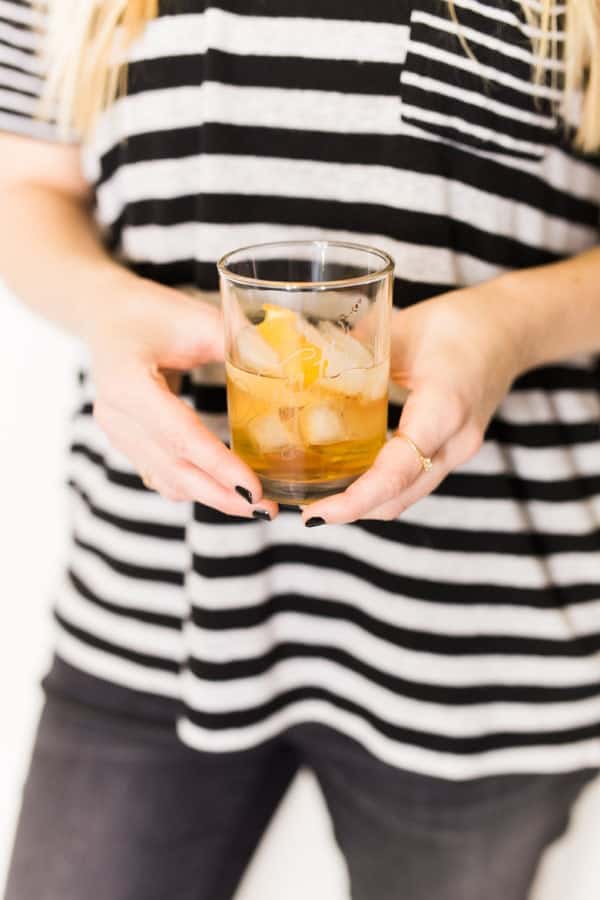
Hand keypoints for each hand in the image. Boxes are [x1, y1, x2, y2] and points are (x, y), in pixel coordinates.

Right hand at [88, 279, 277, 518]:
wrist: (107, 315)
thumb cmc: (152, 311)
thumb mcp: (197, 319)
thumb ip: (239, 345)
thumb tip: (290, 371)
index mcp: (127, 381)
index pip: (179, 434)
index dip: (218, 465)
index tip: (255, 488)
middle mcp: (115, 414)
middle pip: (173, 469)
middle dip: (221, 494)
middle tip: (265, 508)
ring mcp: (116, 432)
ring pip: (167, 479)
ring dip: (211, 496)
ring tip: (255, 503)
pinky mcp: (125, 443)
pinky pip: (161, 476)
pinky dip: (195, 486)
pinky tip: (226, 489)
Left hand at [301, 282, 525, 524]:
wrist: (510, 329)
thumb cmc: (460, 323)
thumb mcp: (401, 330)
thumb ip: (352, 350)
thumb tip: (300, 364)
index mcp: (443, 408)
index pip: (395, 471)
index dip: (354, 500)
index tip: (317, 512)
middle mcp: (455, 441)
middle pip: (399, 497)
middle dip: (351, 512)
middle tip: (307, 511)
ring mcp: (458, 451)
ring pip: (407, 496)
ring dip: (366, 506)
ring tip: (322, 500)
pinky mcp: (453, 452)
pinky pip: (414, 482)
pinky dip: (381, 489)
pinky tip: (350, 479)